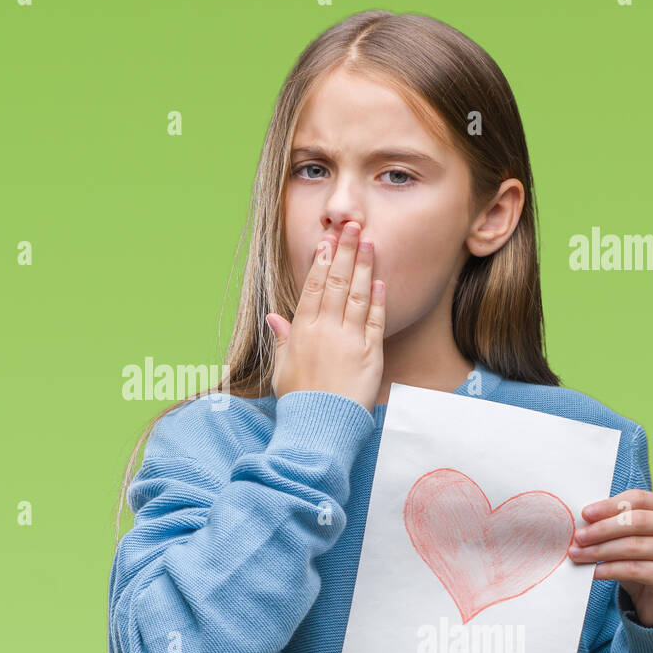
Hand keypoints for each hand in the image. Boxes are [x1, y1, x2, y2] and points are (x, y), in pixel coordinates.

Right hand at [264, 221, 386, 413]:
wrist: (320, 426)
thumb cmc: (299, 400)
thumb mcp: (282, 368)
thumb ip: (282, 338)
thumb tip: (274, 316)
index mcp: (302, 331)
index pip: (313, 288)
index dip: (321, 262)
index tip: (327, 241)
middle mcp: (325, 330)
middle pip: (336, 282)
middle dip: (345, 252)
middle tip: (352, 226)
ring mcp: (349, 340)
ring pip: (357, 295)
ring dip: (363, 267)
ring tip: (369, 242)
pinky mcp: (370, 353)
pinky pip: (375, 320)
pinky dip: (377, 299)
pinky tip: (379, 281)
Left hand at [566, 489, 652, 627]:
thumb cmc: (646, 563)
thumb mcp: (633, 539)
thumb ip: (616, 525)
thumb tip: (583, 522)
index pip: (639, 499)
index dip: (609, 505)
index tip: (585, 514)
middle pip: (636, 521)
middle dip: (602, 529)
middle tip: (578, 537)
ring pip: (633, 546)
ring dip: (599, 550)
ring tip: (578, 554)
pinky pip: (634, 569)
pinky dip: (609, 569)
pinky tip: (593, 571)